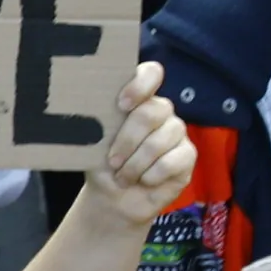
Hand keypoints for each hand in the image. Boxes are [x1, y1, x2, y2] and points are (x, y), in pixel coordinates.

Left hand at [85, 62, 193, 227]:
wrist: (114, 196)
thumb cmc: (101, 163)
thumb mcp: (92, 141)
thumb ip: (95, 121)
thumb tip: (82, 110)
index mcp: (136, 100)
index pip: (151, 74)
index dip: (141, 84)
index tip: (121, 105)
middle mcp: (160, 111)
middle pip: (153, 111)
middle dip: (128, 140)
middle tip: (112, 161)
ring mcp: (176, 131)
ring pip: (162, 139)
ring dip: (136, 163)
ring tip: (122, 176)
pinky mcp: (188, 155)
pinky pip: (173, 160)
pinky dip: (152, 175)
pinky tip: (143, 181)